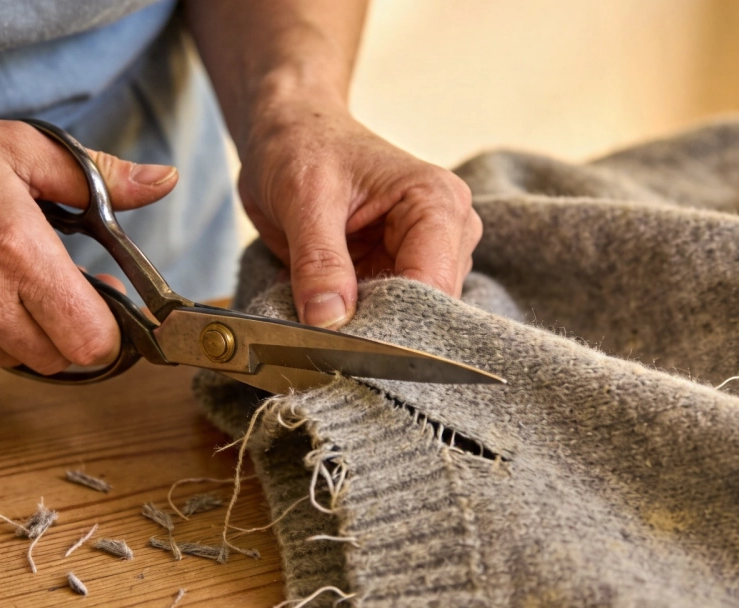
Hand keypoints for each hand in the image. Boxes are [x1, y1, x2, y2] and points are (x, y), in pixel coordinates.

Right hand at [0, 102, 178, 373]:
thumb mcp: (17, 147)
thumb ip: (96, 176)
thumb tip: (161, 183)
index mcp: (14, 249)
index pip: (91, 340)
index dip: (109, 328)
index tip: (104, 302)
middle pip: (59, 359)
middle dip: (70, 329)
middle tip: (55, 285)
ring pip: (14, 360)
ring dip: (23, 331)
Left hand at [238, 100, 480, 328]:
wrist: (290, 132)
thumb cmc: (302, 145)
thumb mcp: (303, 198)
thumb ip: (318, 261)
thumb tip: (327, 320)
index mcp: (437, 202)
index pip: (433, 285)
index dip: (391, 323)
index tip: (344, 345)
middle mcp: (447, 232)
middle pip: (427, 310)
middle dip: (377, 330)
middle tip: (323, 342)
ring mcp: (426, 256)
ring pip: (407, 320)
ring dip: (365, 330)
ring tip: (319, 324)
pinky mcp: (399, 273)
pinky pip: (385, 315)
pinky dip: (356, 324)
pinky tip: (326, 319)